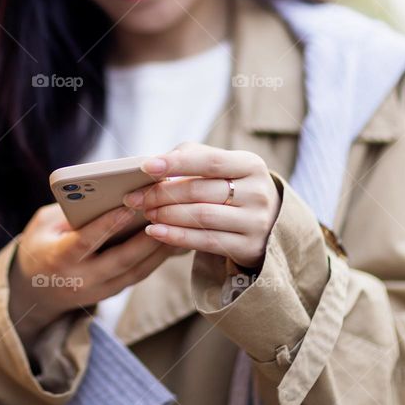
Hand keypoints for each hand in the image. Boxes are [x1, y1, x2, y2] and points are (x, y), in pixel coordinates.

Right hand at [8, 202, 179, 347]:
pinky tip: (171, 238)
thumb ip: (68, 212)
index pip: (85, 242)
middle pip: (121, 260)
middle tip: (165, 212)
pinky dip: (156, 257)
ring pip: (136, 270)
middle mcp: (81, 280)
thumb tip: (103, 195)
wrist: (36, 292)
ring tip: (177, 223)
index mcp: (59, 260)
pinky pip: (138, 274)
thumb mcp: (42, 225)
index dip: (107, 225)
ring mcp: (99, 291)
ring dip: (158, 248)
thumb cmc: (39, 247)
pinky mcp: (112, 293)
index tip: (129, 206)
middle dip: (146, 237)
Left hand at [122, 141, 280, 270]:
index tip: (146, 167)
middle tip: (135, 197)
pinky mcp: (249, 247)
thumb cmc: (232, 187)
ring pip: (201, 217)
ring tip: (145, 213)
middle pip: (200, 191)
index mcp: (251, 165)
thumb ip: (192, 157)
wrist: (269, 223)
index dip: (176, 163)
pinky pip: (205, 241)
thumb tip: (155, 164)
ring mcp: (256, 222)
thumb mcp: (223, 167)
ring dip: (166, 215)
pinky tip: (155, 232)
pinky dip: (176, 236)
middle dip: (162, 194)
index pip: (209, 161)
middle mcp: (258, 192)